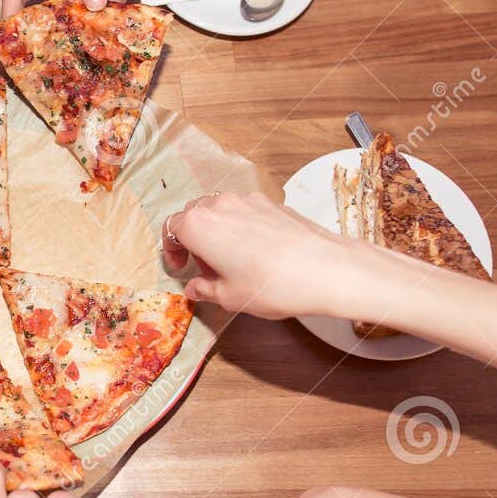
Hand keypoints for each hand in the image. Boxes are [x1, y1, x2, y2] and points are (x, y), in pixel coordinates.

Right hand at [163, 191, 366, 318]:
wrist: (325, 270)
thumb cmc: (272, 284)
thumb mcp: (229, 297)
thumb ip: (204, 289)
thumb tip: (195, 288)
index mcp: (199, 225)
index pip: (171, 228)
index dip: (172, 250)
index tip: (180, 266)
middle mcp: (221, 205)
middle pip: (195, 215)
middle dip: (194, 239)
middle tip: (205, 267)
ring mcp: (249, 200)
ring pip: (221, 211)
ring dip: (218, 232)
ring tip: (232, 261)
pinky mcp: (273, 203)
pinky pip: (245, 212)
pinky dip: (241, 228)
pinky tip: (256, 253)